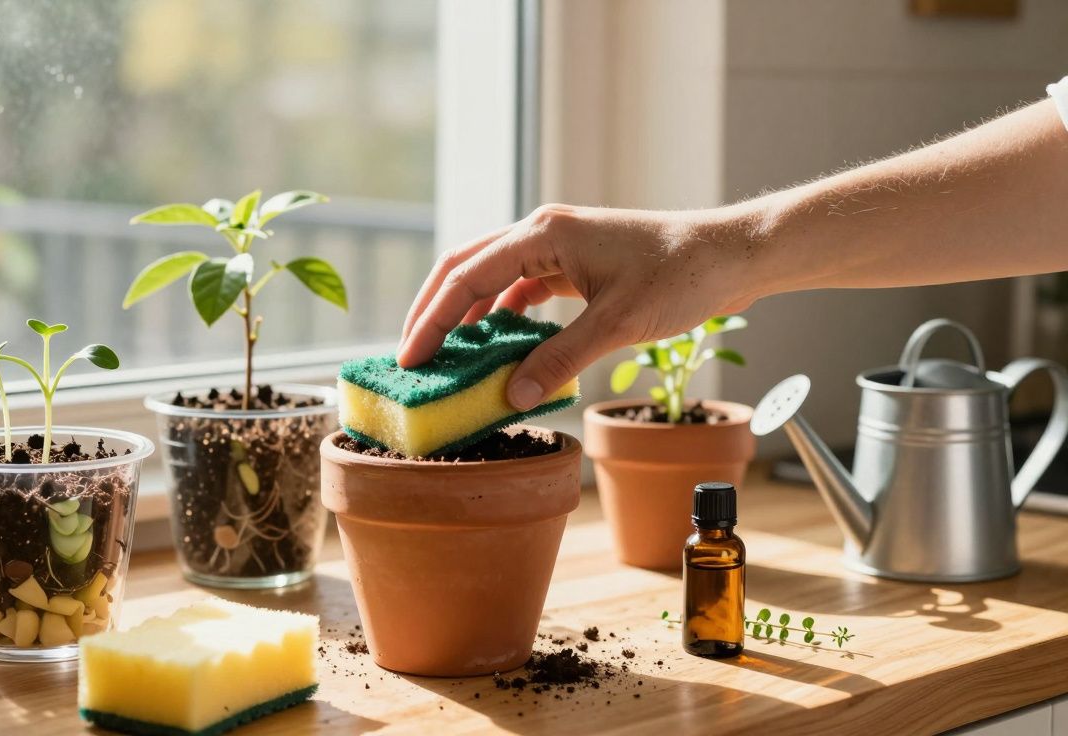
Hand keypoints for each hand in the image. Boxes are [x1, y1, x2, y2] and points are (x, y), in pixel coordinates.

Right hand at [397, 204, 754, 409]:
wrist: (730, 255)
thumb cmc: (680, 277)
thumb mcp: (616, 325)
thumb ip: (559, 360)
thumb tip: (511, 396)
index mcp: (543, 235)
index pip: (465, 276)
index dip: (431, 319)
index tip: (410, 359)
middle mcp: (542, 233)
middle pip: (466, 268)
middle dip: (433, 312)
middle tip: (413, 357)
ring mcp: (558, 246)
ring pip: (491, 278)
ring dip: (466, 314)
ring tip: (447, 356)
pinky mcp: (574, 264)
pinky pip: (522, 288)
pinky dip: (502, 316)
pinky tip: (497, 347)